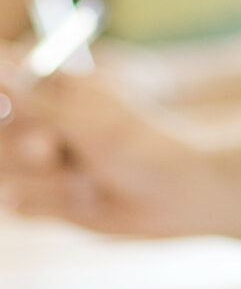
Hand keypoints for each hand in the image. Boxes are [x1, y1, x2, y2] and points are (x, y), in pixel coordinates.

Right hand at [0, 66, 217, 235]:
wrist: (176, 194)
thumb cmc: (141, 144)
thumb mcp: (88, 118)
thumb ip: (36, 97)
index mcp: (54, 90)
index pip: (6, 84)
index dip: (5, 100)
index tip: (36, 125)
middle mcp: (41, 123)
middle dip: (17, 147)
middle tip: (48, 150)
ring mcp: (39, 161)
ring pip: (3, 173)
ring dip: (45, 181)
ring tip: (88, 179)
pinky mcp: (43, 196)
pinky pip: (18, 203)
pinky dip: (52, 203)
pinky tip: (87, 199)